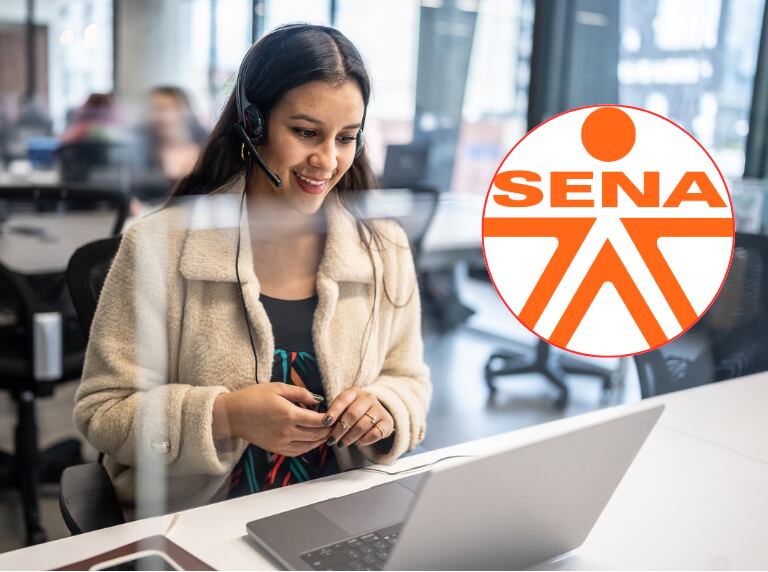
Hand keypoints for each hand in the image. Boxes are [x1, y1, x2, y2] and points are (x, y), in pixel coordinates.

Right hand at [212, 383, 330, 456]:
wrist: (232, 415)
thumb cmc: (253, 397)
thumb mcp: (277, 388)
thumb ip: (300, 392)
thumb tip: (317, 399)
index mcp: (289, 414)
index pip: (317, 420)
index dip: (329, 419)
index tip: (335, 415)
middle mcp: (287, 431)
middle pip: (315, 434)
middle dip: (328, 430)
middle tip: (335, 425)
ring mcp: (281, 442)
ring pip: (308, 446)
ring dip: (320, 440)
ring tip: (326, 433)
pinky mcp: (275, 448)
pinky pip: (297, 452)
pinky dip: (307, 448)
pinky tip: (312, 442)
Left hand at [324, 388, 393, 447]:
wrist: (376, 416)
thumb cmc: (353, 412)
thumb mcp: (343, 409)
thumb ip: (334, 414)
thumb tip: (322, 425)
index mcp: (354, 392)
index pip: (343, 400)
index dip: (333, 412)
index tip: (325, 423)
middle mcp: (368, 398)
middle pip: (352, 414)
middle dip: (340, 429)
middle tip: (332, 440)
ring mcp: (379, 409)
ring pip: (362, 426)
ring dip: (350, 437)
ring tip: (341, 443)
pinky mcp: (387, 422)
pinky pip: (374, 434)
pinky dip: (364, 440)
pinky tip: (358, 442)